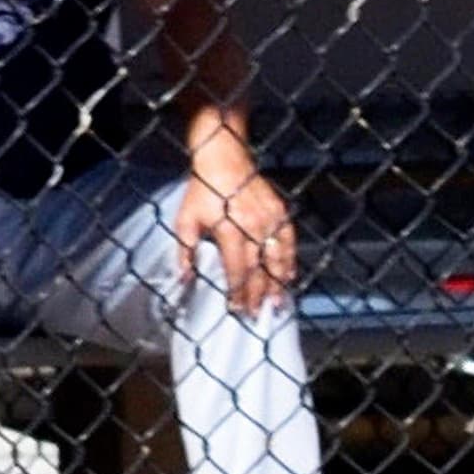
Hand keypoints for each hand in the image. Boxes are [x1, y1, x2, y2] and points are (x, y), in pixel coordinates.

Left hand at [175, 165, 297, 315]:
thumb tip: (184, 278)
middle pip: (258, 268)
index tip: (236, 307)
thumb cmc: (203, 191)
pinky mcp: (279, 212)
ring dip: (277, 282)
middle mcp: (253, 226)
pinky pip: (288, 240)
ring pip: (277, 258)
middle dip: (258, 294)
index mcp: (229, 230)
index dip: (237, 291)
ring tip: (276, 302)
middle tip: (257, 314)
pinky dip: (289, 259)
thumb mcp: (185, 220)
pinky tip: (289, 274)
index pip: (236, 269)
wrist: (223, 159)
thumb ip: (185, 252)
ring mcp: (269, 219)